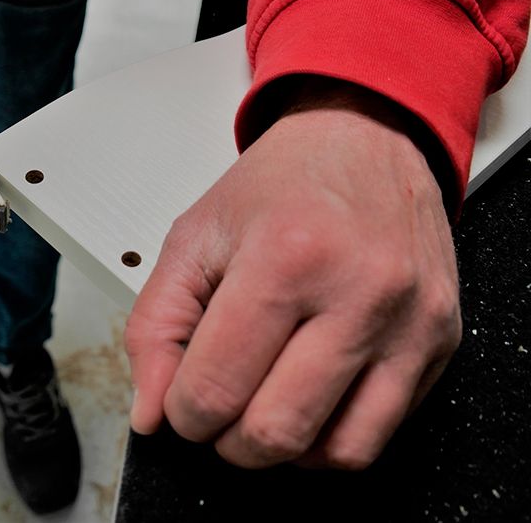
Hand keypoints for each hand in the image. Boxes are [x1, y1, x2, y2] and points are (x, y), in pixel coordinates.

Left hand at [124, 83, 460, 468]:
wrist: (366, 140)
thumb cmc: (280, 185)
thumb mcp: (192, 238)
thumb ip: (155, 328)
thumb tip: (151, 413)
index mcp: (285, 257)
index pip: (215, 389)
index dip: (181, 414)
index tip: (180, 402)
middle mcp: (359, 293)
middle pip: (274, 433)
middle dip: (226, 440)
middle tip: (217, 406)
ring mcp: (409, 322)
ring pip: (335, 452)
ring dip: (281, 449)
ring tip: (260, 404)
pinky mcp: (440, 342)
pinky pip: (380, 434)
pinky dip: (331, 440)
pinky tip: (306, 401)